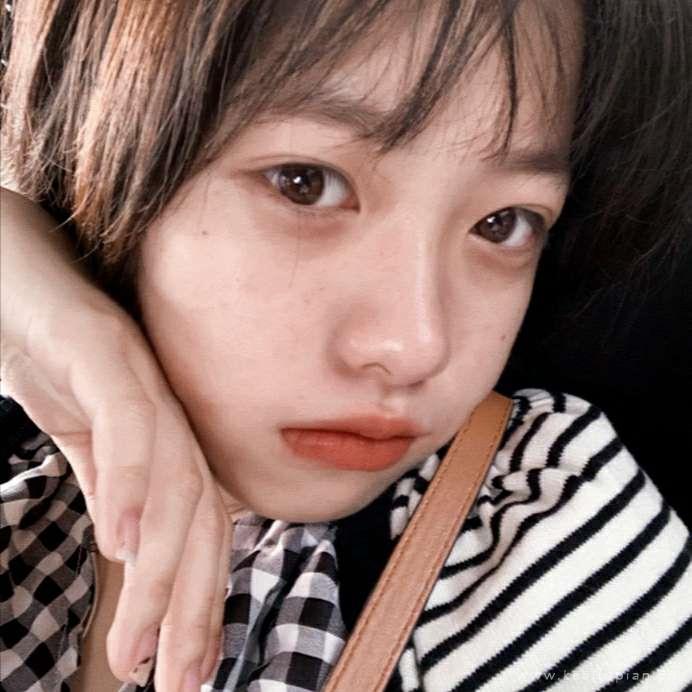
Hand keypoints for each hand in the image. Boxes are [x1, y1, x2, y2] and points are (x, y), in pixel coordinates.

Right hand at [1, 188, 240, 688]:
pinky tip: (122, 538)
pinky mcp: (103, 344)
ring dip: (160, 566)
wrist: (13, 258)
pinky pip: (129, 417)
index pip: (197, 527)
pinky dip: (130, 478)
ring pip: (172, 480)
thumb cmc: (47, 343)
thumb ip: (111, 479)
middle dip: (191, 603)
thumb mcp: (79, 429)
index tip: (183, 671)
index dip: (197, 599)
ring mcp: (139, 376)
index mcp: (163, 434)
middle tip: (173, 684)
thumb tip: (129, 543)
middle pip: (199, 516)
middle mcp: (167, 410)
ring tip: (140, 644)